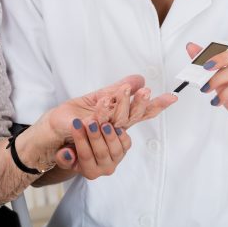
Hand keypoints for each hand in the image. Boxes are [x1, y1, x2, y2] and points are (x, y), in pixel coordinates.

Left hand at [45, 75, 176, 143]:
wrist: (54, 130)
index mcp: (120, 120)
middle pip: (131, 118)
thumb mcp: (100, 97)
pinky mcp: (87, 147)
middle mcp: (114, 134)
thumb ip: (120, 90)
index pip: (142, 113)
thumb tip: (140, 79)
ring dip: (114, 109)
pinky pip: (95, 128)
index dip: (157, 105)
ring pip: (114, 123)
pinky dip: (97, 115)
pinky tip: (97, 107)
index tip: (173, 97)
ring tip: (110, 96)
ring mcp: (102, 143)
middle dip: (135, 103)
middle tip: (142, 91)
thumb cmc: (77, 115)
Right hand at [52, 119, 132, 179]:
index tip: (75, 123)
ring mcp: (117, 160)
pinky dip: (122, 135)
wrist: (89, 146)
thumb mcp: (64, 155)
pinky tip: (115, 125)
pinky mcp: (125, 150)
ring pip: (116, 150)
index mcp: (89, 172)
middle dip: (95, 137)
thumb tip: (69, 153)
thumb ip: (63, 157)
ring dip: (110, 136)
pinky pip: (126, 144)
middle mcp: (105, 169)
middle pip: (101, 153)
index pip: (84, 156)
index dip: (80, 139)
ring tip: (103, 123)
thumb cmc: (73, 150)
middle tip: (90, 122)